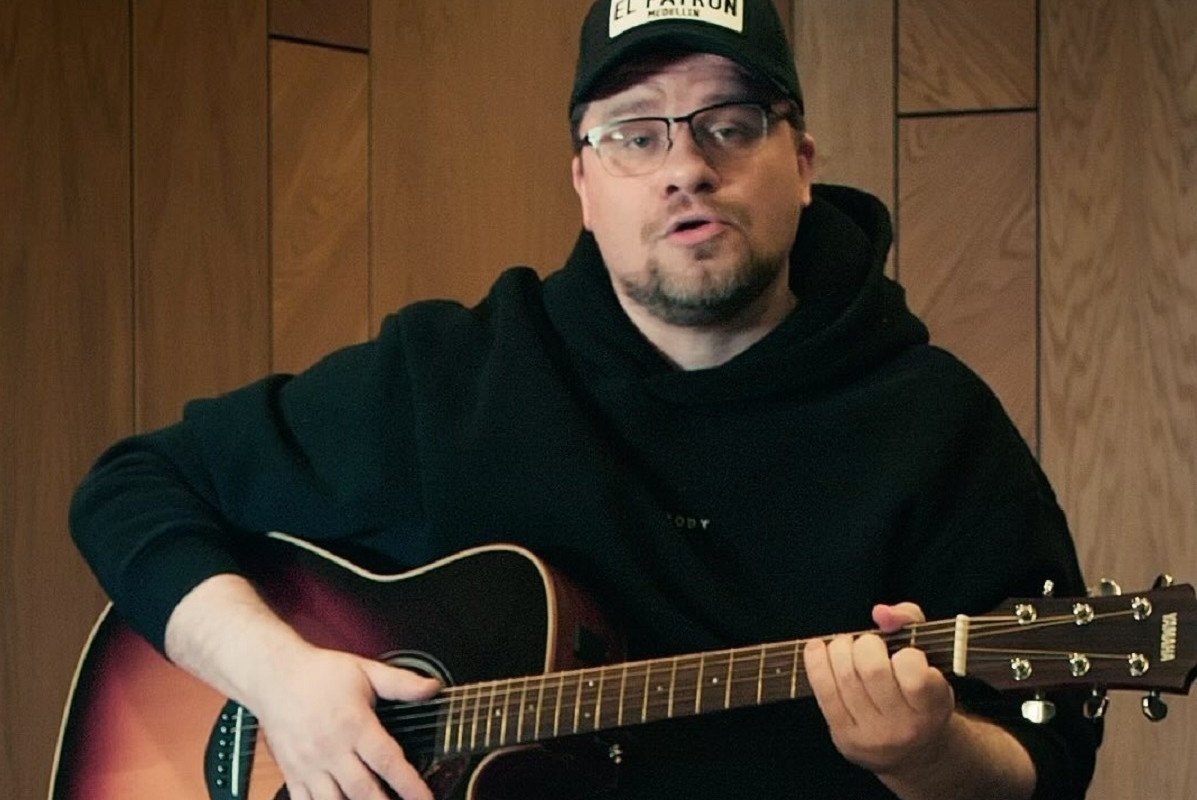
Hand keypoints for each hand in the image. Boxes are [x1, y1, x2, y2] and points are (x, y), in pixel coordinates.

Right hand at [253, 646, 441, 799]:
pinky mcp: (292, 774)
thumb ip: (401, 683)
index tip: (425, 799)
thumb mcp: (365, 671)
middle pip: (363, 791)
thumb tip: (433, 687)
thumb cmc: (319, 673)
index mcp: (354, 725)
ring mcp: (309, 766)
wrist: (272, 676)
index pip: (388, 762)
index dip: (410, 785)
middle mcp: (331, 750)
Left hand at [803, 603, 955, 776]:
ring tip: (846, 647)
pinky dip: (816, 662)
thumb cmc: (921, 693)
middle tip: (869, 645)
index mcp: (932, 708)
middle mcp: (904, 727)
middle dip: (866, 645)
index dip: (907, 655)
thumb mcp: (931, 658)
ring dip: (840, 649)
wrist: (916, 754)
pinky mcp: (844, 737)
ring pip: (845, 678)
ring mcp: (872, 735)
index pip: (914, 674)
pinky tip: (816, 648)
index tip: (905, 654)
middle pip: (872, 670)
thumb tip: (880, 612)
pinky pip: (824, 693)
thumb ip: (910, 621)